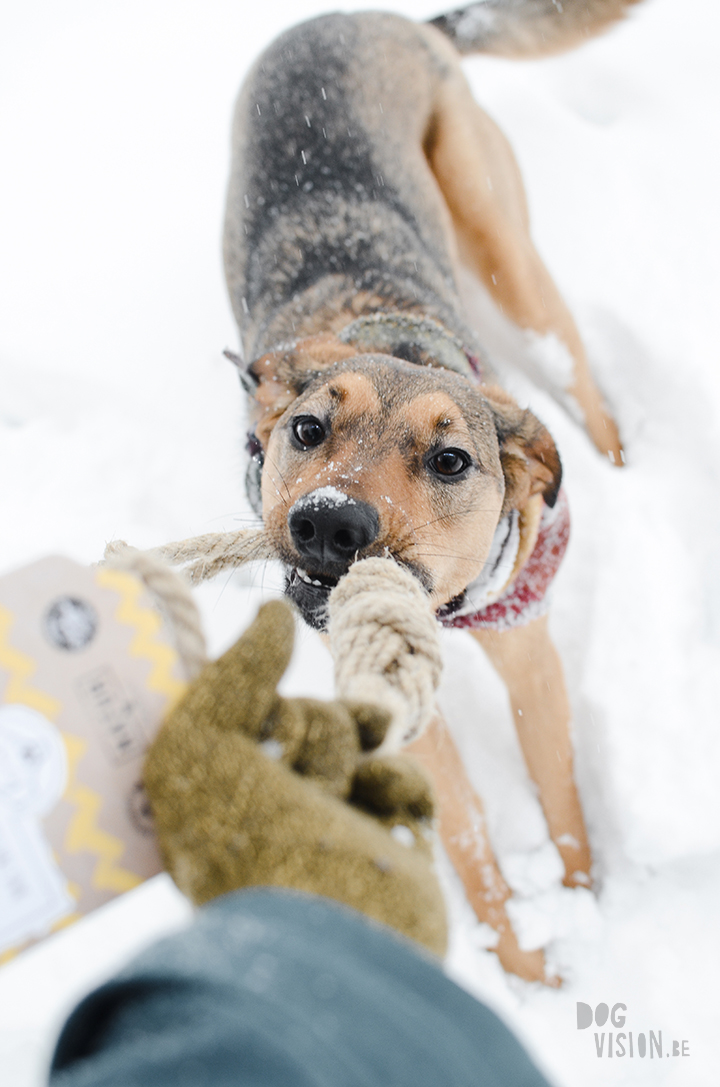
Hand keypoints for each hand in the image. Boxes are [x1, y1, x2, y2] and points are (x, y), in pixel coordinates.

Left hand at [144, 601, 446, 954]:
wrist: (333, 935)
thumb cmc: (249, 841)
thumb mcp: (204, 738)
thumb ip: (236, 665)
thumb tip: (274, 609)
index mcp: (222, 791)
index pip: (253, 706)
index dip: (263, 705)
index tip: (262, 729)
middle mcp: (276, 809)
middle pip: (311, 715)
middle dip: (313, 733)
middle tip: (299, 776)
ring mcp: (338, 827)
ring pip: (358, 738)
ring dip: (352, 749)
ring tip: (347, 781)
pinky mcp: (395, 843)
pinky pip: (406, 779)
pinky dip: (398, 786)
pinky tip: (383, 811)